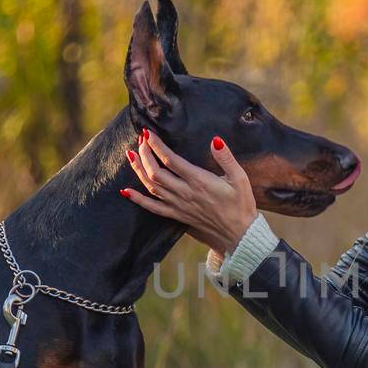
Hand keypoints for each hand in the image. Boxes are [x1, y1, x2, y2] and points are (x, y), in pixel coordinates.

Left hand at [120, 129, 257, 254]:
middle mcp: (185, 193)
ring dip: (139, 170)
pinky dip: (138, 199)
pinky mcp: (177, 215)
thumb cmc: (241, 205)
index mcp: (199, 181)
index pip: (171, 160)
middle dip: (145, 154)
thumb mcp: (240, 178)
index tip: (148, 133)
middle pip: (156, 172)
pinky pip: (153, 208)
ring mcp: (179, 206)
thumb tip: (215, 140)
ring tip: (131, 156)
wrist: (239, 234)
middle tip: (141, 141)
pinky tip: (126, 192)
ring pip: (151, 187)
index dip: (156, 145)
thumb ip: (226, 158)